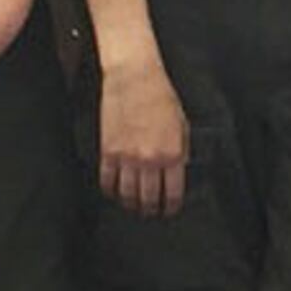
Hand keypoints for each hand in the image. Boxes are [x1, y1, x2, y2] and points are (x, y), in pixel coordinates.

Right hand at [97, 55, 189, 219]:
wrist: (134, 78)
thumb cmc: (161, 96)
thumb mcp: (183, 124)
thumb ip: (182, 150)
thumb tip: (179, 170)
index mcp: (173, 154)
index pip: (173, 192)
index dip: (171, 207)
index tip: (170, 211)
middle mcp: (150, 160)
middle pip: (148, 198)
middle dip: (150, 209)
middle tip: (150, 212)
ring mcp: (127, 157)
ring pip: (127, 194)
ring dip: (130, 204)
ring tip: (133, 206)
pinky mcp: (108, 151)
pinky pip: (107, 180)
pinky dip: (110, 191)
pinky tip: (114, 192)